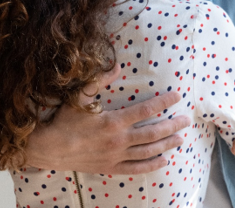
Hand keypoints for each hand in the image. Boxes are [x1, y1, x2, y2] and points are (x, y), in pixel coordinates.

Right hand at [26, 65, 190, 173]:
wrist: (49, 148)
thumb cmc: (64, 121)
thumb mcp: (79, 97)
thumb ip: (99, 81)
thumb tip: (117, 67)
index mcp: (113, 121)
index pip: (146, 110)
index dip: (164, 102)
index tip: (177, 96)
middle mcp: (118, 140)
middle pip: (153, 133)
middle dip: (172, 125)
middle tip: (186, 120)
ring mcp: (116, 156)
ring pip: (148, 151)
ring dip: (166, 144)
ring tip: (180, 139)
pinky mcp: (111, 167)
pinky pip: (136, 168)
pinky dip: (151, 165)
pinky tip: (163, 160)